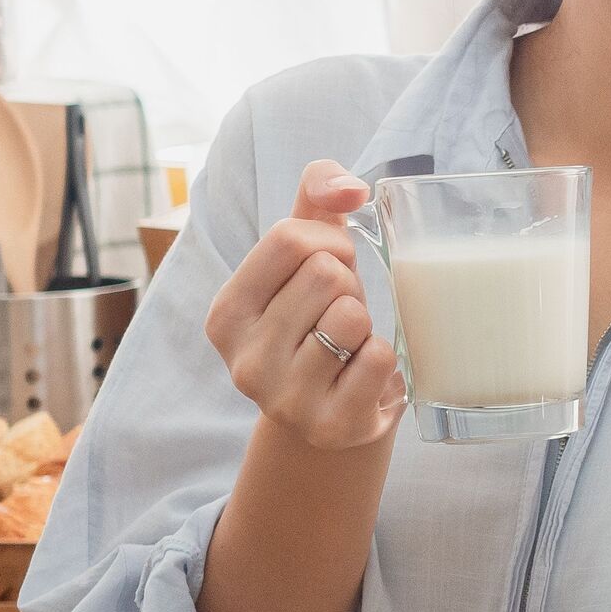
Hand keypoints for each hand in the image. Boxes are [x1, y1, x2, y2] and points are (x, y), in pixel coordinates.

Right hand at [202, 160, 401, 451]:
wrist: (330, 417)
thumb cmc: (318, 323)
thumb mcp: (305, 260)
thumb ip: (317, 200)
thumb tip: (350, 188)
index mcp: (226, 313)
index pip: (289, 237)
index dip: (328, 243)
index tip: (329, 268)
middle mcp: (244, 360)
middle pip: (325, 274)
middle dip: (348, 284)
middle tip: (339, 314)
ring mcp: (284, 398)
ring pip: (352, 315)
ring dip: (364, 323)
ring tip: (348, 345)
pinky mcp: (331, 424)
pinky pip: (380, 357)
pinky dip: (383, 358)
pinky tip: (361, 375)